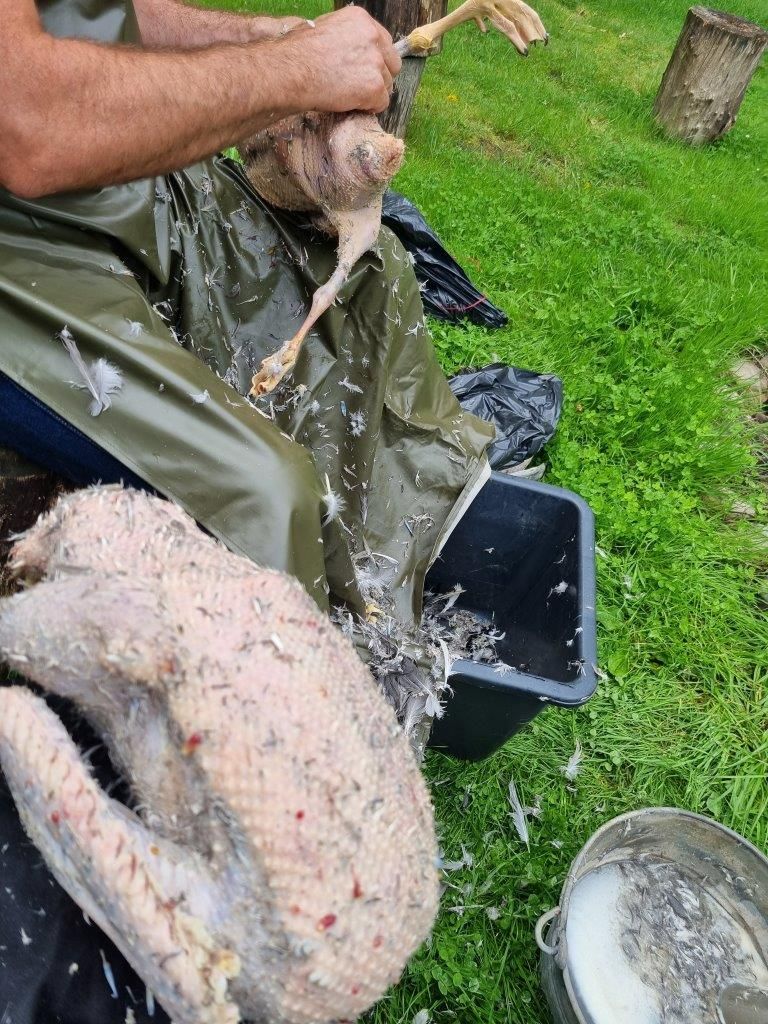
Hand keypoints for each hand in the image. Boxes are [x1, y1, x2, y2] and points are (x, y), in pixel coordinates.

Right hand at [284, 7, 401, 113]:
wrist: (292, 72)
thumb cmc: (300, 54)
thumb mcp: (326, 30)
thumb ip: (347, 37)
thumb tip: (353, 51)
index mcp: (361, 19)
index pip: (384, 42)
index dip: (376, 59)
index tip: (364, 70)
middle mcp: (373, 37)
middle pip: (392, 64)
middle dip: (379, 77)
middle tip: (358, 86)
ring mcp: (375, 62)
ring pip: (386, 85)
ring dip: (371, 94)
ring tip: (348, 94)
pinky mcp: (374, 86)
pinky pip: (381, 104)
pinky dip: (368, 108)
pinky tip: (350, 103)